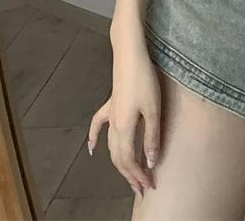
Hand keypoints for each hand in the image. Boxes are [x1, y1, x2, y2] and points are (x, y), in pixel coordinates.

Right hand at [88, 31, 159, 198]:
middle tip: (141, 188)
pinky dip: (93, 138)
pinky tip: (91, 148)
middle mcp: (113, 125)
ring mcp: (110, 114)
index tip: (149, 186)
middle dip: (130, 176)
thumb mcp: (153, 110)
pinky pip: (98, 125)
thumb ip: (152, 137)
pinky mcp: (111, 103)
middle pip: (119, 158)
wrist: (130, 55)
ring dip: (119, 163)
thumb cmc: (145, 80)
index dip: (138, 176)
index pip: (130, 161)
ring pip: (111, 147)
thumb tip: (151, 162)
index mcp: (124, 128)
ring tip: (128, 176)